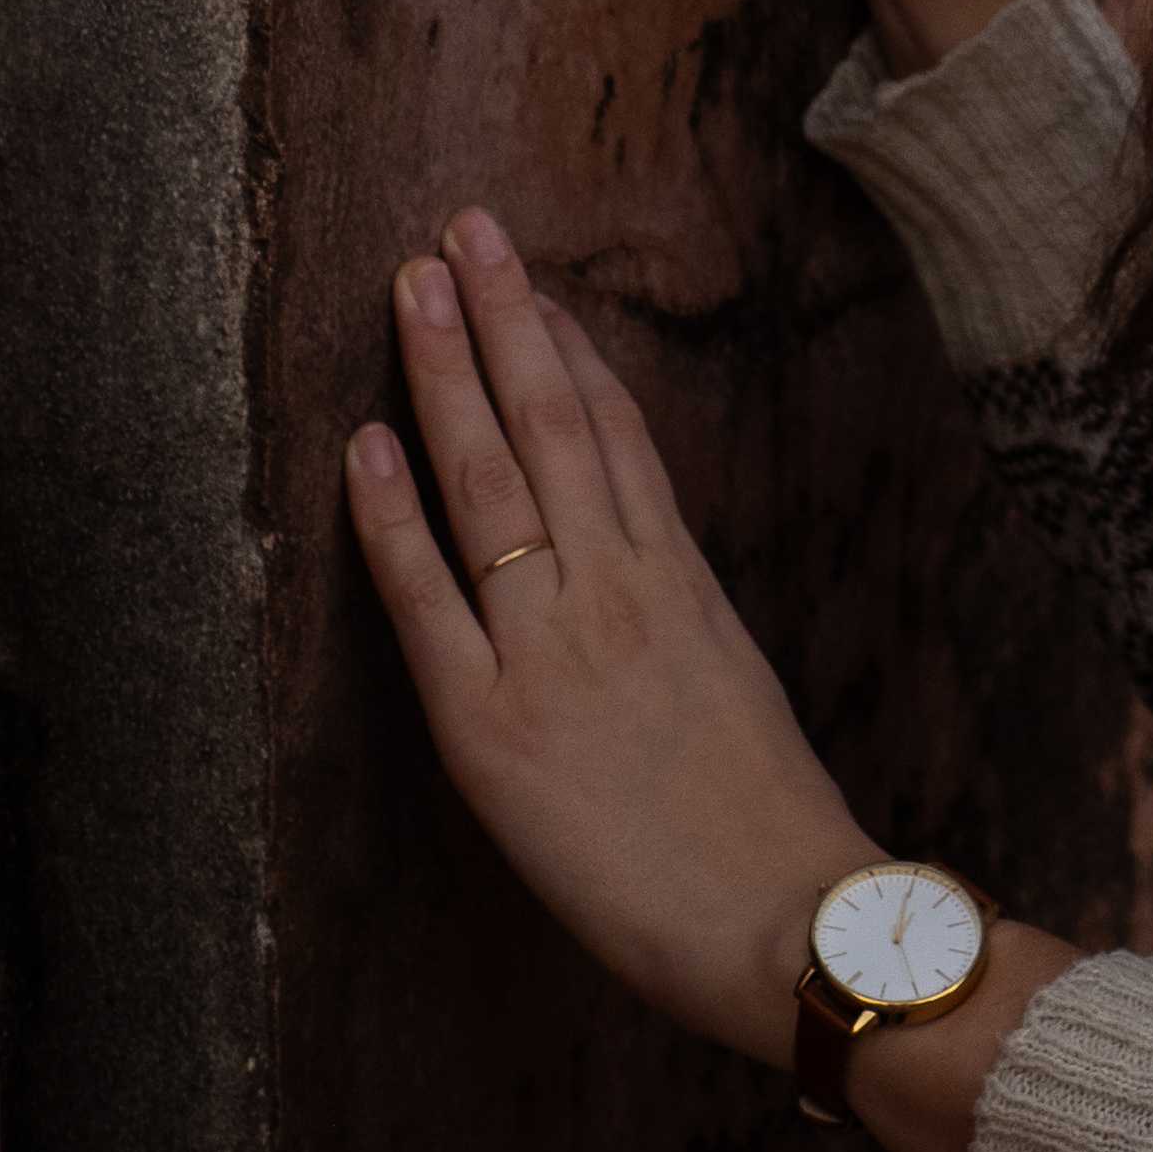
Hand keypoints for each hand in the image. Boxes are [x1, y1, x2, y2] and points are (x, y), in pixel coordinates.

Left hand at [345, 206, 879, 1066]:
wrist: (789, 922)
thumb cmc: (771, 834)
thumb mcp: (734, 690)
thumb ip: (678, 625)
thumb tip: (641, 584)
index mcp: (682, 583)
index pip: (617, 432)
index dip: (567, 349)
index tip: (529, 284)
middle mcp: (620, 592)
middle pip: (554, 423)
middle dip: (502, 318)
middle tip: (461, 229)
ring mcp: (556, 651)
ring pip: (492, 481)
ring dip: (446, 373)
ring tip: (410, 286)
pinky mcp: (496, 730)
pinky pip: (432, 603)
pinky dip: (391, 519)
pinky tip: (362, 445)